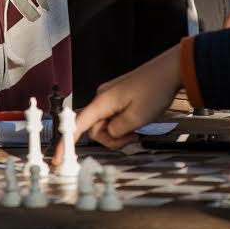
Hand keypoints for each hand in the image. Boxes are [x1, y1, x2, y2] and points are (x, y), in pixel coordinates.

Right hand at [54, 46, 182, 162]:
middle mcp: (102, 97)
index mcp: (102, 101)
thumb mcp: (136, 118)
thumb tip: (108, 133)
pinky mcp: (119, 98)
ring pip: (106, 125)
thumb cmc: (156, 89)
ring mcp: (111, 97)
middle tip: (132, 138)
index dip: (66, 142)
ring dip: (120, 133)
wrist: (171, 70)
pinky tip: (137, 122)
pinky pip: (114, 118)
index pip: (77, 125)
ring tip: (138, 129)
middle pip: (95, 129)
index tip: (58, 158)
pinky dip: (124, 125)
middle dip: (112, 139)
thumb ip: (116, 131)